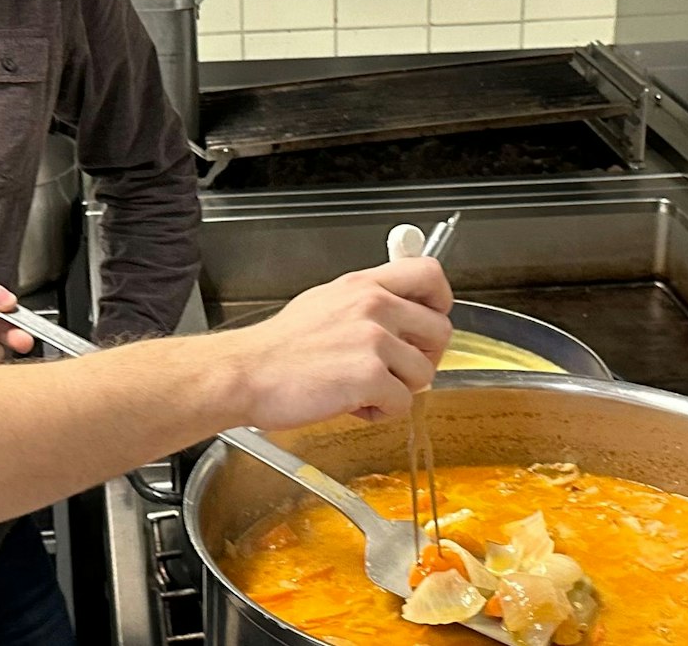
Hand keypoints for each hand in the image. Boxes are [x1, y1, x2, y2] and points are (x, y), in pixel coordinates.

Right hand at [219, 257, 451, 429]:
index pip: (429, 274)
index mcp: (363, 285)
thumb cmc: (279, 346)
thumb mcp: (325, 301)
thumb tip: (397, 307)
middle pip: (440, 329)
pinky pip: (403, 403)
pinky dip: (380, 412)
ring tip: (363, 389)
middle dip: (424, 356)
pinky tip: (353, 405)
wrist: (247, 373)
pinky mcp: (369, 377)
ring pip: (425, 372)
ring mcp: (373, 340)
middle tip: (396, 369)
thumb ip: (365, 300)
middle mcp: (373, 306)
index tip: (428, 319)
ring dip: (398, 389)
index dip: (439, 301)